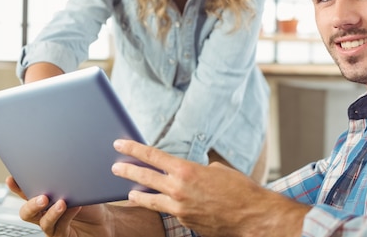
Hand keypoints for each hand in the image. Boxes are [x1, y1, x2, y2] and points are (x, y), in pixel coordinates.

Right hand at [5, 177, 162, 236]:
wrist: (106, 220)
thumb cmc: (91, 200)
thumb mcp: (79, 183)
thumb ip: (68, 175)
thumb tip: (67, 156)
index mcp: (44, 196)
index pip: (25, 191)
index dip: (16, 186)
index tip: (12, 178)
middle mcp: (44, 212)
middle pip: (26, 211)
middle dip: (31, 203)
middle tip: (42, 196)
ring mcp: (52, 225)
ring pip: (42, 221)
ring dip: (51, 211)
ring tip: (61, 202)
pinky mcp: (62, 234)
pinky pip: (59, 227)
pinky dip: (66, 216)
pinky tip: (75, 206)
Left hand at [112, 140, 310, 236]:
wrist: (251, 216)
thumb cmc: (240, 189)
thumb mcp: (218, 170)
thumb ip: (198, 170)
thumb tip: (191, 173)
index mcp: (186, 170)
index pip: (152, 156)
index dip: (133, 149)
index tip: (120, 144)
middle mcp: (179, 189)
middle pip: (144, 178)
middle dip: (127, 171)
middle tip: (114, 167)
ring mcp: (180, 208)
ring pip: (150, 200)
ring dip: (137, 194)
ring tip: (129, 191)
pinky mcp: (185, 222)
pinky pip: (168, 211)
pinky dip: (162, 205)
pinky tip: (159, 203)